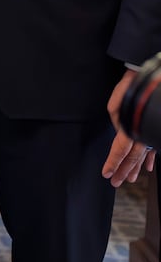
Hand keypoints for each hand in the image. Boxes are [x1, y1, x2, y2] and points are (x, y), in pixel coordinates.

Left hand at [104, 69, 155, 185]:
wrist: (151, 79)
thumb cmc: (131, 89)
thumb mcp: (117, 104)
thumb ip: (117, 122)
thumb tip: (120, 133)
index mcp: (131, 128)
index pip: (120, 151)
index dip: (113, 163)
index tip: (106, 174)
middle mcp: (143, 133)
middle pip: (132, 157)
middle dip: (124, 170)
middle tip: (116, 182)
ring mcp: (151, 132)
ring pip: (143, 154)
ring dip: (136, 167)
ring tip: (130, 179)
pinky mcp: (154, 128)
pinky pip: (152, 148)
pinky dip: (149, 158)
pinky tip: (147, 167)